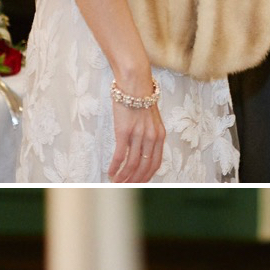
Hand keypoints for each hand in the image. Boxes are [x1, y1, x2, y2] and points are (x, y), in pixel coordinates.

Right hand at [107, 70, 163, 185]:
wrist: (134, 83)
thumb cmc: (140, 97)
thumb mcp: (151, 118)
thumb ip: (149, 133)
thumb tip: (143, 146)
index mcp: (159, 135)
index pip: (156, 163)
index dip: (147, 175)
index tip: (140, 182)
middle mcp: (151, 138)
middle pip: (144, 167)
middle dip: (135, 180)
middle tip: (126, 187)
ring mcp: (138, 136)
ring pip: (132, 165)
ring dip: (124, 177)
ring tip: (116, 182)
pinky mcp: (124, 132)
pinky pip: (120, 156)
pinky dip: (115, 167)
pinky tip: (110, 173)